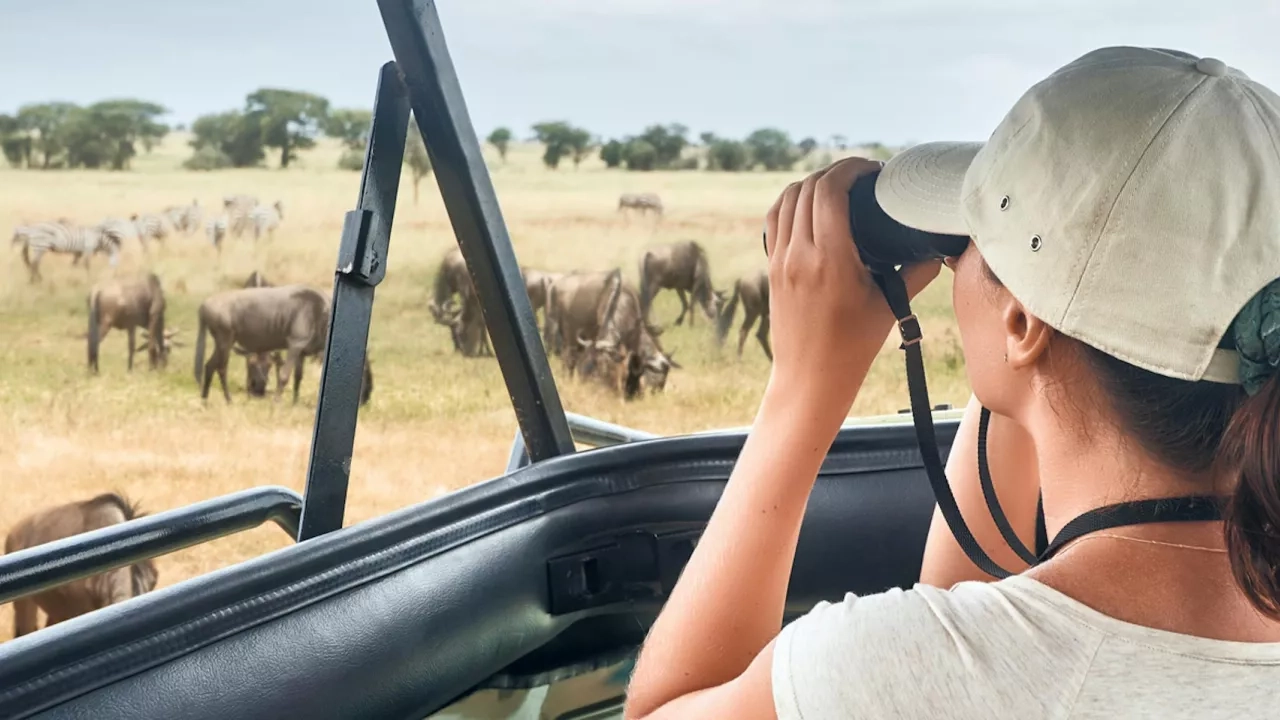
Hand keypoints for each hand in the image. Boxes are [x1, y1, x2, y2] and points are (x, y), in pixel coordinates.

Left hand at [763, 157, 940, 419]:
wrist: (809, 379)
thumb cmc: (852, 348)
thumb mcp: (888, 308)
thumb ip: (915, 273)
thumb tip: (940, 250)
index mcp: (829, 259)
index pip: (829, 191)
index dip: (850, 169)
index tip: (873, 169)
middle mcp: (799, 255)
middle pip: (807, 188)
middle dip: (835, 172)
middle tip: (862, 176)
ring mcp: (780, 261)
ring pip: (786, 200)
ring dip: (811, 183)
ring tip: (838, 185)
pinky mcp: (772, 269)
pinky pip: (774, 220)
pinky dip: (791, 202)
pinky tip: (810, 205)